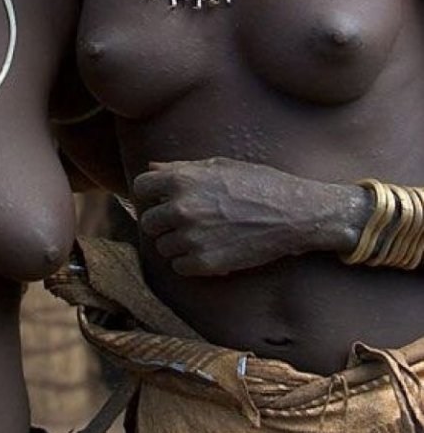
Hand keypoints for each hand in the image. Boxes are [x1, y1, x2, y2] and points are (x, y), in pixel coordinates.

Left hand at [133, 157, 367, 276]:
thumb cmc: (257, 182)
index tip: (161, 199)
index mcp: (182, 180)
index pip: (140, 188)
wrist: (293, 213)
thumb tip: (152, 168)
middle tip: (185, 220)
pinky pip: (179, 267)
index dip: (150, 193)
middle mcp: (182, 208)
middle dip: (163, 221)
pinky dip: (189, 262)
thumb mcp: (218, 166)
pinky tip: (208, 250)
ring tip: (201, 235)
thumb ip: (180, 168)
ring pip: (162, 247)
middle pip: (149, 222)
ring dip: (176, 243)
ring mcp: (193, 238)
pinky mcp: (207, 263)